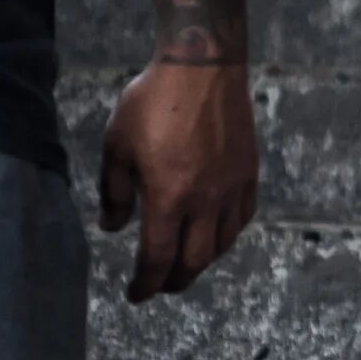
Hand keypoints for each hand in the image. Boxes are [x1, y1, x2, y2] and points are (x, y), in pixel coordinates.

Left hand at [99, 59, 256, 299]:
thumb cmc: (153, 101)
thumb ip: (115, 192)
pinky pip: (241, 219)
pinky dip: (226, 236)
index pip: (158, 258)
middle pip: (194, 261)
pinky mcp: (248, 174)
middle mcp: (205, 201)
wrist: (203, 65)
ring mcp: (231, 189)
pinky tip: (214, 234)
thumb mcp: (118, 145)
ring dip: (201, 262)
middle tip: (160, 285)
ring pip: (221, 245)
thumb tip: (112, 226)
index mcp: (169, 197)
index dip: (145, 283)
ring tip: (185, 264)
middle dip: (174, 281)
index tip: (135, 294)